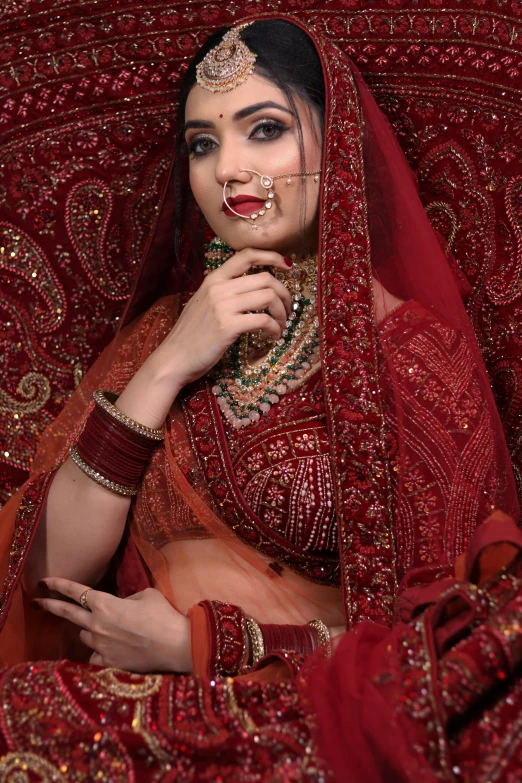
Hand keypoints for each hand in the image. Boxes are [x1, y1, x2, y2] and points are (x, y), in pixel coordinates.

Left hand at [33, 579, 191, 672]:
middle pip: (67, 614)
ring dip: (89, 630)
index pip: (75, 592)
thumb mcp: (146, 595)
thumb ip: (127, 599)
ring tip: (105, 631)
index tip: (43, 582)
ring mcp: (100, 645)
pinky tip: (109, 651)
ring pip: (84, 636)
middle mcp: (97, 624)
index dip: (58, 585)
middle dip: (50, 606)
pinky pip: (94, 656)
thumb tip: (121, 606)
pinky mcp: (108, 662)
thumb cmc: (163, 615)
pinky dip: (99, 652)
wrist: (175, 644)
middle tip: (37, 603)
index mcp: (105, 604)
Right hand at [148, 248, 292, 388]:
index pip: (246, 255)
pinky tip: (274, 336)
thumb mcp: (203, 304)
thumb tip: (252, 291)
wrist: (173, 358)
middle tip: (288, 309)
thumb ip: (223, 292)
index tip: (288, 266)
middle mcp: (219, 288)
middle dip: (285, 293)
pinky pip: (264, 320)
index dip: (272, 256)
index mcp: (213, 279)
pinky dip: (275, 328)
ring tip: (281, 325)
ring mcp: (223, 306)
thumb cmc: (190, 335)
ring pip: (268, 296)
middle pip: (265, 278)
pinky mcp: (229, 326)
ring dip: (282, 312)